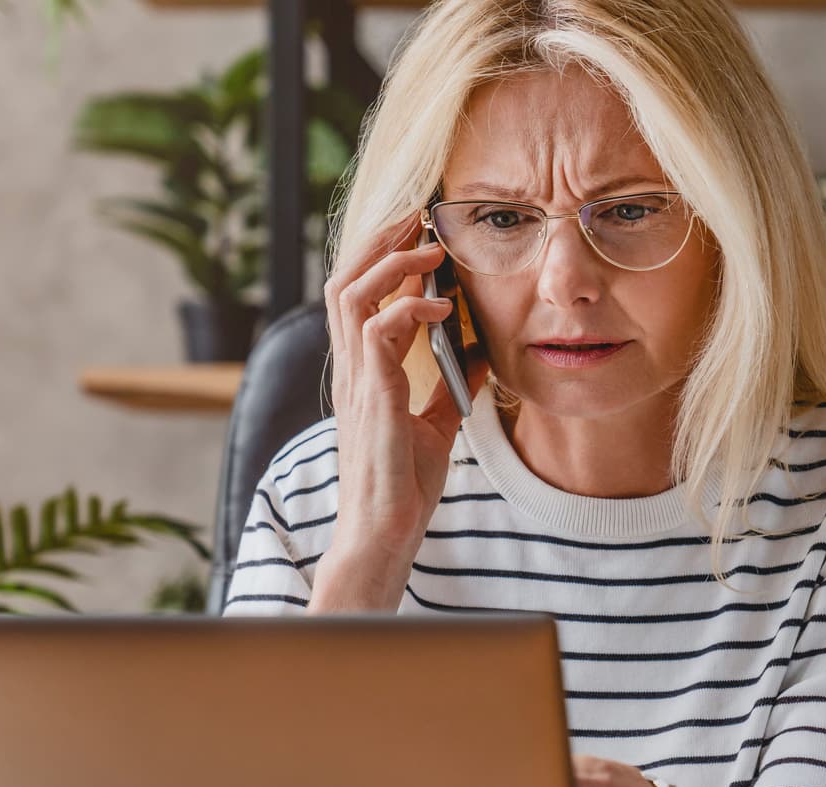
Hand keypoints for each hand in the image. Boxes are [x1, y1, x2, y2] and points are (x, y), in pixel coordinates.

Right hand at [312, 218, 489, 612]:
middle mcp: (350, 367)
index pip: (357, 294)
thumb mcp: (438, 423)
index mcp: (361, 370)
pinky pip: (378, 331)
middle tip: (418, 216)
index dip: (381, 255)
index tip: (417, 232)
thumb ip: (451, 384)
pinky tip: (443, 309)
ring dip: (392, 263)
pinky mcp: (371, 397)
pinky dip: (410, 310)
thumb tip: (480, 351)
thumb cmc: (404, 484)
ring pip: (351, 292)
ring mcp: (355, 380)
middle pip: (346, 278)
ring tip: (430, 251)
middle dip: (381, 240)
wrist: (385, 531)